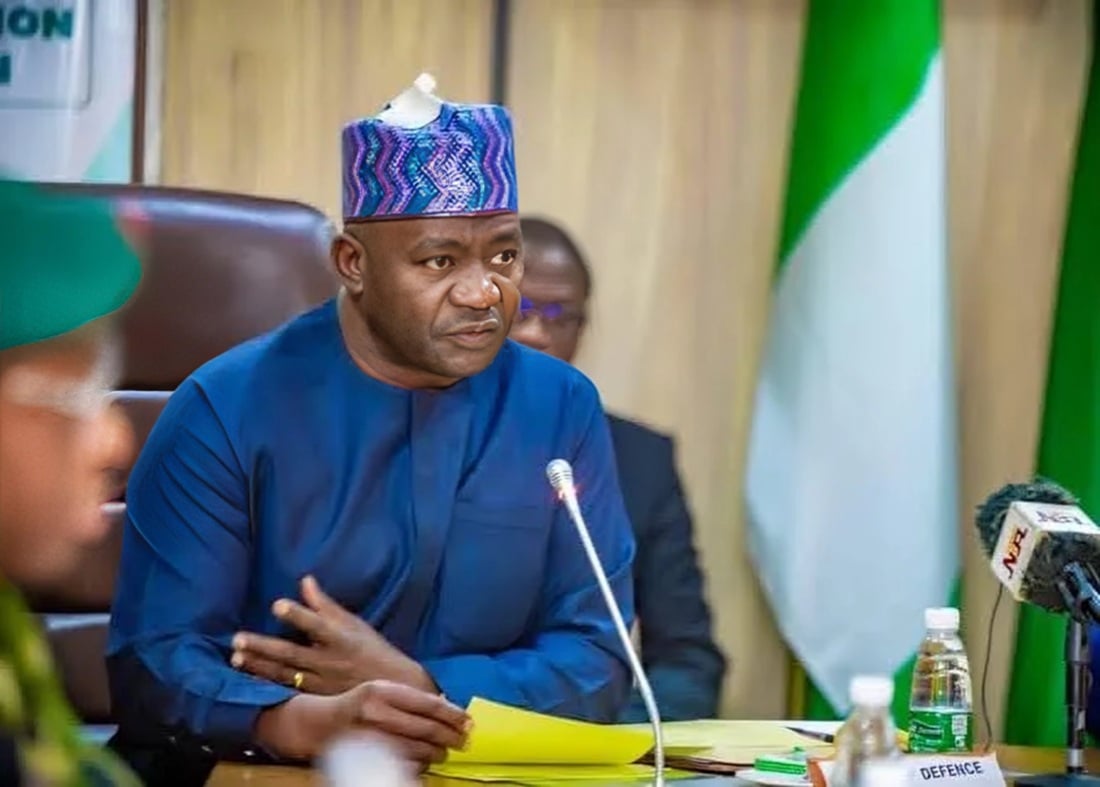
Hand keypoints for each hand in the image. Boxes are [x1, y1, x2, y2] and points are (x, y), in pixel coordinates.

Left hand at [231, 575, 434, 694]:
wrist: (390, 687)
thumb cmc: (371, 649)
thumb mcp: (353, 623)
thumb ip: (325, 604)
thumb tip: (305, 580)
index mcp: (340, 638)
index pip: (316, 624)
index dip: (297, 614)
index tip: (277, 604)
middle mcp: (329, 661)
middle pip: (291, 653)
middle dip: (263, 647)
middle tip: (238, 639)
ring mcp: (321, 683)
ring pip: (284, 674)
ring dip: (258, 666)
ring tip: (236, 658)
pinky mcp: (316, 699)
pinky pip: (288, 692)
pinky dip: (267, 686)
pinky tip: (248, 680)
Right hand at [255, 679, 470, 765]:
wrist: (317, 724)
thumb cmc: (356, 705)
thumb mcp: (381, 692)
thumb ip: (409, 699)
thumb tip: (447, 707)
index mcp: (382, 690)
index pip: (427, 703)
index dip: (452, 714)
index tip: (468, 721)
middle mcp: (375, 710)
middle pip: (425, 729)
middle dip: (449, 737)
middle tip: (461, 741)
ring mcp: (368, 736)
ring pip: (415, 750)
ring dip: (435, 754)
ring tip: (442, 753)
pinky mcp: (363, 757)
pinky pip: (399, 765)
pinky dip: (416, 766)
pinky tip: (422, 763)